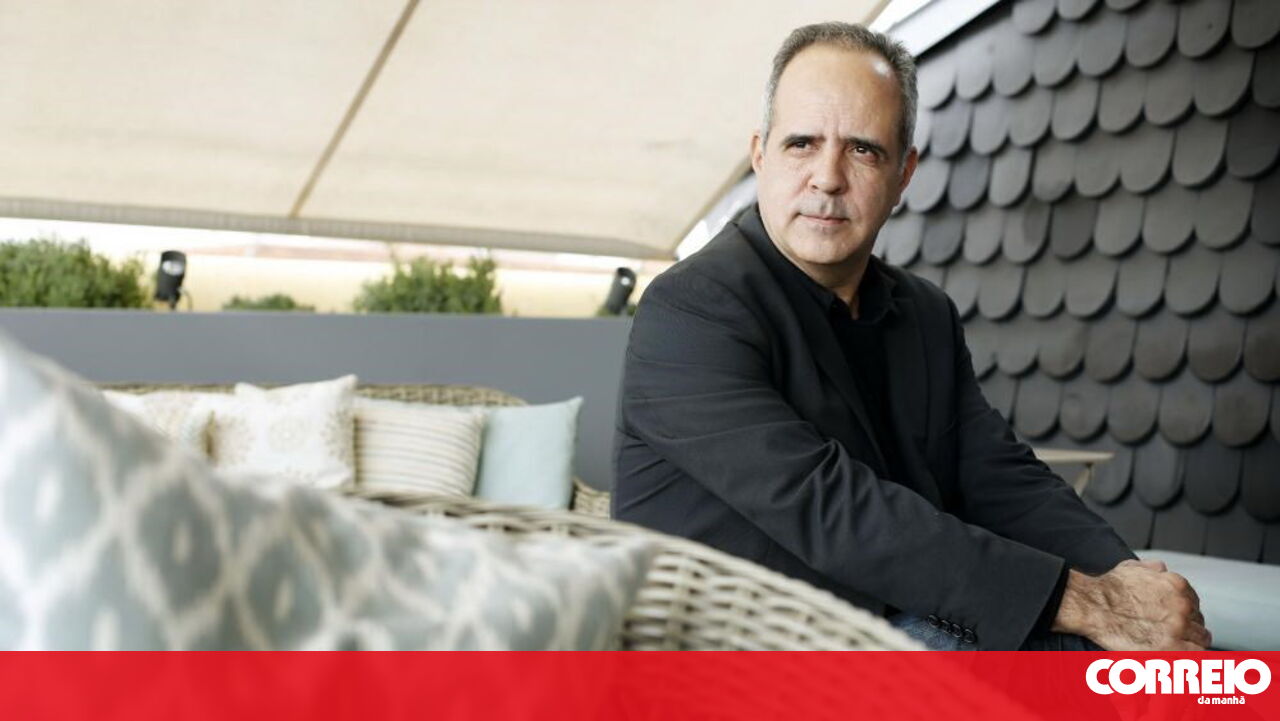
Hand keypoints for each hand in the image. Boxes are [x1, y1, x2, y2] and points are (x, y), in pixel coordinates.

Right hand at [1052, 560, 1210, 650]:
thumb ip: (1151, 569)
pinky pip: (1195, 655)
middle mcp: (1182, 604)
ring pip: (1201, 638)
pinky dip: (1189, 657)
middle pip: (1198, 620)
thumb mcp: (1131, 568)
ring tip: (1181, 648)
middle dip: (1188, 627)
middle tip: (1175, 635)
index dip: (1185, 612)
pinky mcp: (1171, 647)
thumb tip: (1161, 568)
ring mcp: (1178, 626)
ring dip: (1192, 642)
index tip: (1177, 620)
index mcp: (1177, 585)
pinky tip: (1179, 656)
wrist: (1092, 605)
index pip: (1194, 602)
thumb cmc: (1107, 588)